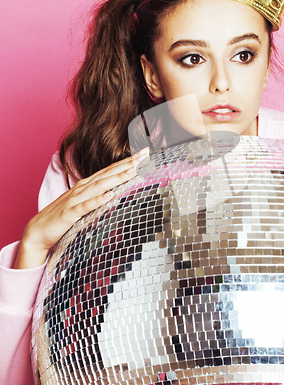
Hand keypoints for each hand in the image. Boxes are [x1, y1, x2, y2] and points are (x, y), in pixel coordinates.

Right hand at [14, 148, 148, 268]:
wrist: (37, 231)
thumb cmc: (63, 216)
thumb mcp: (85, 203)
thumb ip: (100, 195)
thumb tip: (120, 191)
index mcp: (87, 185)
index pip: (111, 170)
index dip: (128, 161)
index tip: (145, 153)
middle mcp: (82, 188)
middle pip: (109, 173)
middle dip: (128, 164)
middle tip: (145, 155)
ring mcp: (75, 199)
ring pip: (100, 186)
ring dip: (117, 178)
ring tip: (133, 171)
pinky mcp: (69, 214)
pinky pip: (85, 206)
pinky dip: (98, 200)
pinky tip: (110, 195)